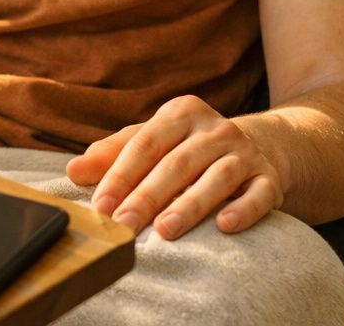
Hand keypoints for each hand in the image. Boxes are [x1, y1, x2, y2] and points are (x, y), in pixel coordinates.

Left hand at [65, 94, 283, 240]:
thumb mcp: (153, 142)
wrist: (260, 146)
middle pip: (176, 163)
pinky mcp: (269, 178)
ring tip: (165, 230)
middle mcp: (214, 128)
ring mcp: (245, 152)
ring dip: (190, 205)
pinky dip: (243, 209)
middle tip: (124, 225)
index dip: (120, 175)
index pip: (144, 144)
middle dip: (147, 196)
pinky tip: (224, 226)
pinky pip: (259, 194)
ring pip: (216, 177)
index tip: (100, 206)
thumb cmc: (189, 148)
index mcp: (180, 113)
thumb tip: (74, 170)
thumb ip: (113, 154)